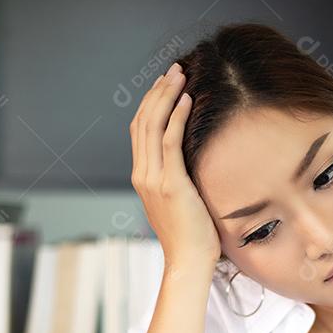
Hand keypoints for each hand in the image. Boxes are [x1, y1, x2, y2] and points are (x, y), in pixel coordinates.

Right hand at [129, 62, 220, 271]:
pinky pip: (169, 141)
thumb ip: (177, 179)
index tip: (166, 84)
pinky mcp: (169, 183)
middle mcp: (142, 175)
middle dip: (158, 91)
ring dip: (167, 96)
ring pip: (153, 125)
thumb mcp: (179, 202)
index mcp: (142, 178)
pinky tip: (187, 99)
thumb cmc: (191, 237)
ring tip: (180, 75)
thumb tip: (192, 162)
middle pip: (143, 121)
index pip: (140, 130)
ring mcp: (153, 179)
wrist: (188, 262)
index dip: (151, 103)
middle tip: (173, 69)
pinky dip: (177, 117)